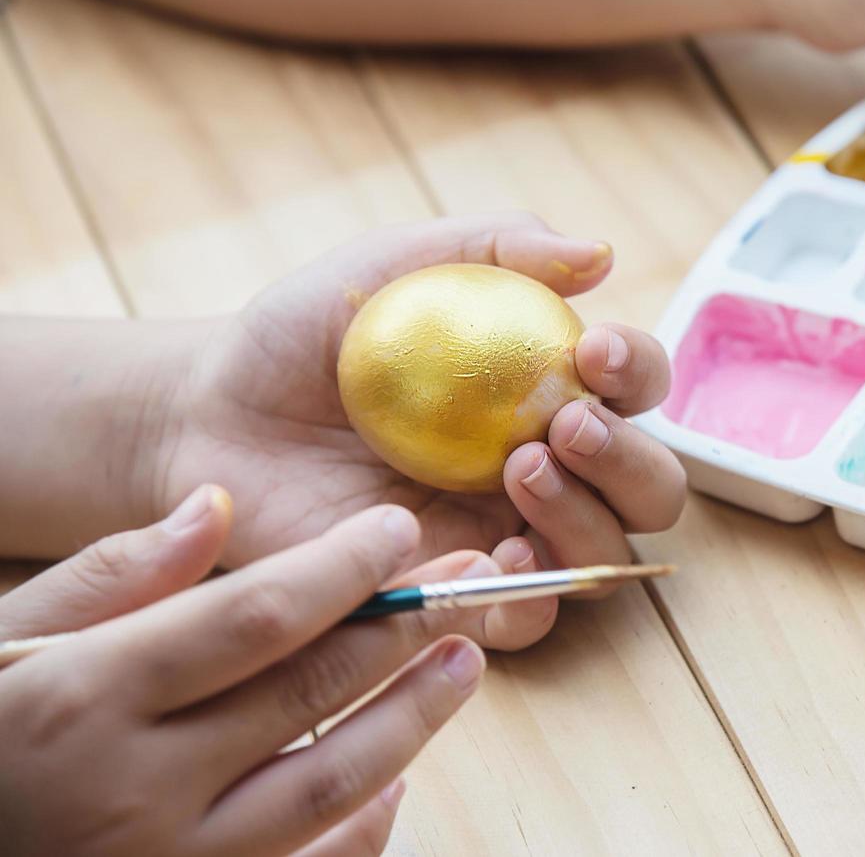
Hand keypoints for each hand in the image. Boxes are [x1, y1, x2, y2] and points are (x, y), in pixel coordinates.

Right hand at [0, 486, 495, 856]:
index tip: (401, 531)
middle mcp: (132, 791)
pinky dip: (364, 828)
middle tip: (472, 586)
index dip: (342, 570)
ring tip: (464, 664)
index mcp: (86, 700)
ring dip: (411, 722)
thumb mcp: (1, 640)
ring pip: (326, 789)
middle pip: (308, 694)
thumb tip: (216, 504)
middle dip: (404, 632)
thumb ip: (110, 577)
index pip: (253, 618)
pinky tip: (400, 779)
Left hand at [151, 213, 685, 649]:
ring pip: (604, 555)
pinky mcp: (452, 590)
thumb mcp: (395, 265)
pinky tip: (492, 556)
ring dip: (586, 518)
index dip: (637, 369)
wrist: (212, 415)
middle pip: (650, 485)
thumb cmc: (305, 335)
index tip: (591, 351)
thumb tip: (600, 254)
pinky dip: (530, 594)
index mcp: (545, 388)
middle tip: (564, 425)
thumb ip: (495, 248)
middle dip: (629, 458)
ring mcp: (503, 534)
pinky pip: (526, 619)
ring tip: (518, 472)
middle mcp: (544, 465)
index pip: (635, 385)